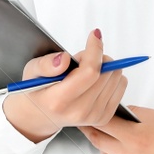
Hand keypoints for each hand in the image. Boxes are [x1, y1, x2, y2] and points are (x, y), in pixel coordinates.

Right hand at [3, 28, 125, 142]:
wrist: (41, 115)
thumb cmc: (38, 89)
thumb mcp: (32, 71)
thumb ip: (45, 64)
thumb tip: (64, 59)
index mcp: (59, 101)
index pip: (89, 72)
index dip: (95, 50)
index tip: (94, 36)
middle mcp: (78, 112)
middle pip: (106, 74)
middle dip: (97, 58)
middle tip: (81, 60)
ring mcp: (93, 117)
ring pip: (116, 78)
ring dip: (104, 67)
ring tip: (85, 72)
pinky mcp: (104, 117)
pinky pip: (121, 86)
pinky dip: (111, 77)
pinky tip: (95, 80)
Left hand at [80, 107, 153, 153]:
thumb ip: (139, 115)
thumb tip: (122, 112)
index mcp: (139, 139)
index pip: (103, 126)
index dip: (93, 116)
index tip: (86, 110)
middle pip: (101, 146)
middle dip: (95, 133)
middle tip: (92, 122)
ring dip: (112, 149)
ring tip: (121, 137)